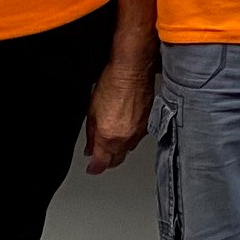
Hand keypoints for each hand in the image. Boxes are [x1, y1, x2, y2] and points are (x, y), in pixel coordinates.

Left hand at [84, 49, 154, 173]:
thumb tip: (90, 147)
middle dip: (107, 161)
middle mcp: (126, 138)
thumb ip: (91, 134)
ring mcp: (139, 131)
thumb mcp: (92, 112)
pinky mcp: (148, 123)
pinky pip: (137, 138)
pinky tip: (124, 129)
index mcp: (109, 137)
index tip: (92, 168)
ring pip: (128, 149)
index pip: (102, 163)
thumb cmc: (112, 84)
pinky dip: (129, 138)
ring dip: (119, 149)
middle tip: (100, 158)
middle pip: (117, 159)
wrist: (133, 70)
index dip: (95, 168)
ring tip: (111, 141)